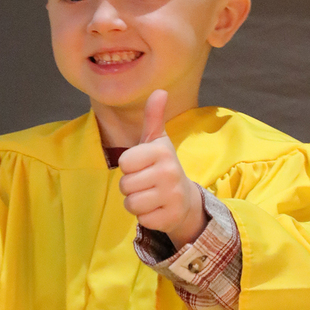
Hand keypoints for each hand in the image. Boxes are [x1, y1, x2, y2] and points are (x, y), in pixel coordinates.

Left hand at [118, 90, 206, 247]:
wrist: (185, 200)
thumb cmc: (163, 167)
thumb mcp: (157, 142)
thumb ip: (154, 117)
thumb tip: (160, 90)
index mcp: (162, 151)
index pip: (124, 162)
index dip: (129, 167)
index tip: (143, 166)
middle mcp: (169, 172)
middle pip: (125, 185)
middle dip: (131, 187)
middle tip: (147, 184)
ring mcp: (171, 196)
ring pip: (130, 203)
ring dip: (136, 202)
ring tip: (150, 196)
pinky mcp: (169, 217)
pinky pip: (141, 219)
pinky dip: (145, 217)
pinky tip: (157, 209)